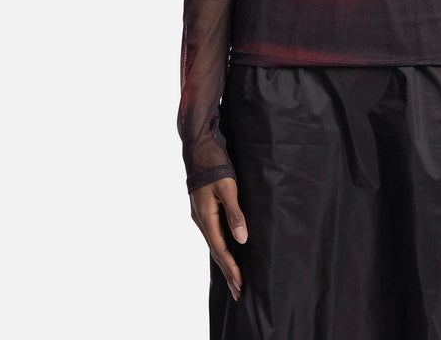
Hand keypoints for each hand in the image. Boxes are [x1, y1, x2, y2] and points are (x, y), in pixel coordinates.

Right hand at [190, 177, 247, 300]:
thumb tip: (242, 240)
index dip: (231, 268)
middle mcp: (201, 221)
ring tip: (234, 279)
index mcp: (206, 218)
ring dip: (225, 262)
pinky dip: (222, 248)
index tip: (240, 284)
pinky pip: (214, 235)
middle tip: (239, 292)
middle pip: (216, 252)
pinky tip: (227, 252)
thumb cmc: (215, 166)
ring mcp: (201, 216)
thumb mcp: (227, 188)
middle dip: (228, 272)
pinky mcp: (204, 211)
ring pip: (215, 245)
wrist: (198, 149)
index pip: (221, 249)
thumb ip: (234, 213)